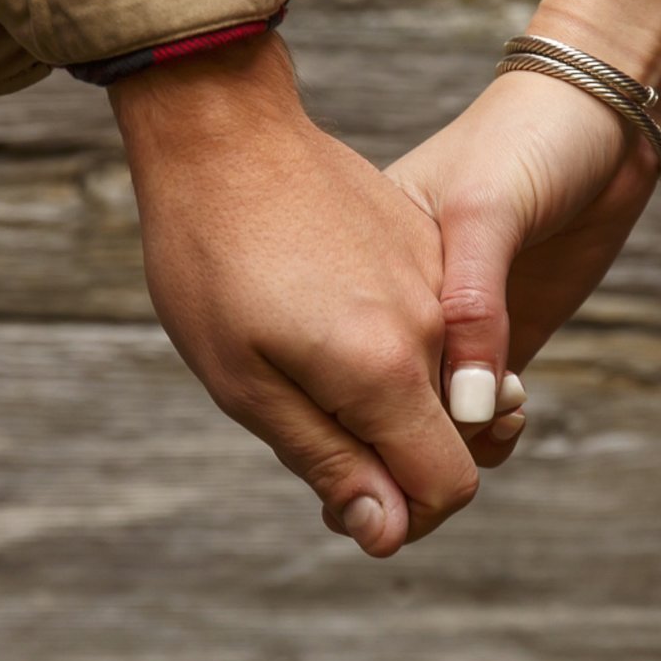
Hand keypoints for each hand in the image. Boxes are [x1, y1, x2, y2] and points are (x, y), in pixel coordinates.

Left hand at [112, 33, 478, 556]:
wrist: (222, 128)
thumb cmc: (212, 260)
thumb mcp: (244, 383)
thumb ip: (328, 459)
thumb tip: (388, 531)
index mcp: (386, 367)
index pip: (448, 484)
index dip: (402, 513)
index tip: (342, 494)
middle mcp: (430, 321)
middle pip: (448, 435)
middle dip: (391, 455)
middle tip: (302, 416)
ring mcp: (432, 270)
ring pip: (438, 376)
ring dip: (390, 394)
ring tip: (303, 355)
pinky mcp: (424, 234)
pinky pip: (431, 318)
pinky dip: (394, 338)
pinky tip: (323, 304)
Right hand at [384, 69, 660, 455]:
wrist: (600, 118)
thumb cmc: (525, 140)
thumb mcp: (485, 209)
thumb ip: (472, 306)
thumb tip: (465, 408)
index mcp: (372, 257)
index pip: (347, 352)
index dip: (363, 404)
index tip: (393, 433)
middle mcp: (404, 300)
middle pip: (384, 395)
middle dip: (406, 433)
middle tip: (452, 435)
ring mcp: (456, 324)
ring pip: (434, 414)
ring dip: (459, 436)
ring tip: (498, 416)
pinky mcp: (502, 338)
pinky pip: (482, 411)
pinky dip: (491, 429)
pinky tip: (512, 412)